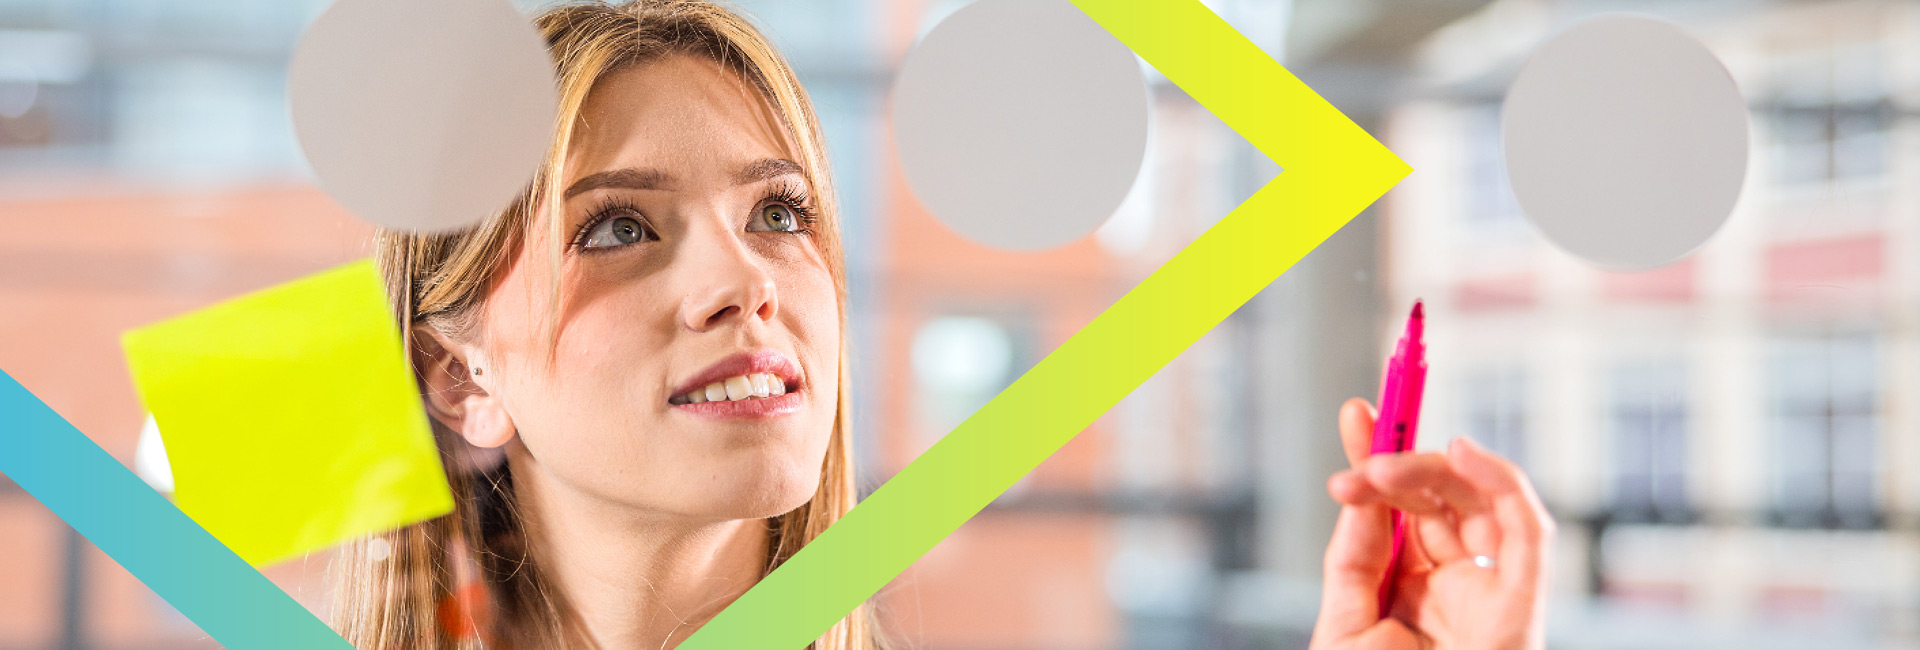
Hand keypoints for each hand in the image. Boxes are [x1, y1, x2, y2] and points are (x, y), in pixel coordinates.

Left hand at [1309, 398, 1553, 649]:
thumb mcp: (1346, 621)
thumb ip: (1354, 559)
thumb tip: (1360, 491)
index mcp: (1417, 589)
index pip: (1405, 508)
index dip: (1384, 460)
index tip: (1357, 416)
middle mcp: (1459, 583)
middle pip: (1441, 497)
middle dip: (1399, 462)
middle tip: (1361, 459)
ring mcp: (1493, 589)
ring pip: (1480, 500)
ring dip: (1432, 469)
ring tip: (1381, 467)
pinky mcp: (1524, 601)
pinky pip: (1527, 529)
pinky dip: (1502, 482)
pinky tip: (1461, 452)